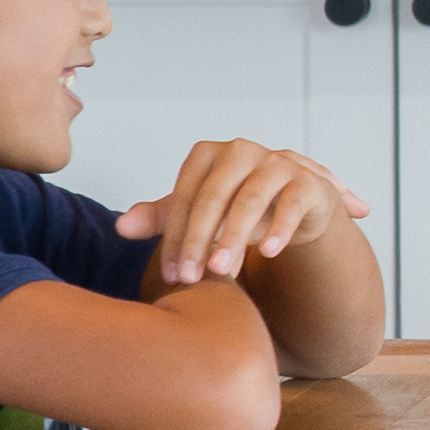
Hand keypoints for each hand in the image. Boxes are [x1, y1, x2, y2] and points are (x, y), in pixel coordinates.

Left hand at [119, 137, 360, 287]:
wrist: (297, 203)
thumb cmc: (238, 206)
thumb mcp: (198, 212)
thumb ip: (162, 218)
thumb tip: (122, 227)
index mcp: (207, 155)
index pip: (184, 197)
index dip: (175, 237)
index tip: (171, 274)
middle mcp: (240, 150)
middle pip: (213, 197)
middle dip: (198, 241)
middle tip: (189, 278)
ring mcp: (276, 161)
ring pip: (250, 200)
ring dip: (234, 238)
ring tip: (223, 271)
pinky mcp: (307, 180)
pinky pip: (291, 204)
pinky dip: (280, 228)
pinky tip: (269, 252)